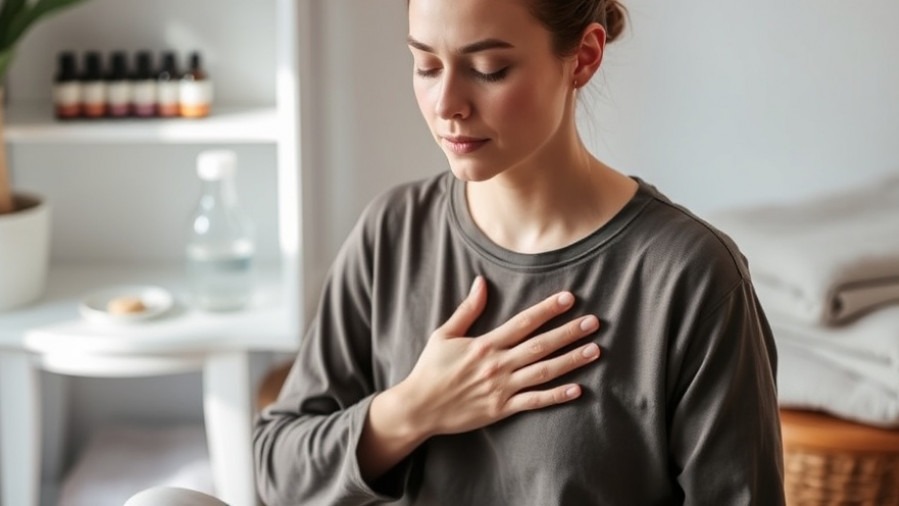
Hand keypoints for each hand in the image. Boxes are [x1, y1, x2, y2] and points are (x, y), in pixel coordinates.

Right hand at [398, 275, 600, 437]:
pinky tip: (578, 389)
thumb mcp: (444, 334)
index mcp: (485, 344)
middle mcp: (497, 365)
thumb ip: (467, 309)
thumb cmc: (430, 369)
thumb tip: (481, 281)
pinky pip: (534, 402)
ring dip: (571, 361)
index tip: (569, 299)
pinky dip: (556, 396)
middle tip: (594, 322)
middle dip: (569, 332)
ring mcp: (501, 388)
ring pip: (543, 372)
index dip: (547, 310)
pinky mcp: (501, 409)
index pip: (523, 323)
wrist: (419, 407)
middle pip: (540, 345)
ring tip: (594, 350)